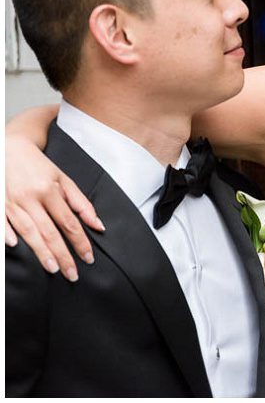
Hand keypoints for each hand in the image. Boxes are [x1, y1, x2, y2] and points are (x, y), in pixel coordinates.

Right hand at [5, 135, 103, 280]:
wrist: (10, 148)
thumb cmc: (40, 167)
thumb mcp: (64, 180)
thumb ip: (81, 204)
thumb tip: (98, 226)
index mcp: (51, 191)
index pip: (69, 222)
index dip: (80, 242)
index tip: (88, 259)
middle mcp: (31, 197)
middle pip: (50, 231)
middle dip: (62, 254)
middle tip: (72, 274)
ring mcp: (12, 201)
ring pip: (28, 231)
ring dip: (40, 251)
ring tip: (53, 268)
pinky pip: (1, 221)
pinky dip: (6, 233)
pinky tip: (15, 247)